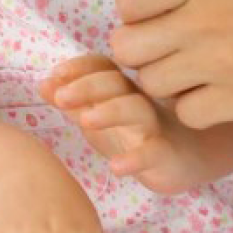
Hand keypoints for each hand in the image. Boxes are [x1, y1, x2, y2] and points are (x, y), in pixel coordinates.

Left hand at [39, 54, 204, 194]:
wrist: (189, 158)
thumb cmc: (138, 133)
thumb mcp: (103, 117)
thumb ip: (75, 103)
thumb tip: (43, 83)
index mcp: (121, 89)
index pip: (102, 65)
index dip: (80, 66)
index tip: (56, 74)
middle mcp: (138, 100)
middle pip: (115, 81)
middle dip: (87, 85)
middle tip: (61, 97)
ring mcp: (155, 125)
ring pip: (136, 109)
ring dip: (110, 111)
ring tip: (85, 122)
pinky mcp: (166, 154)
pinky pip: (154, 151)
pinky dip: (136, 158)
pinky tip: (116, 167)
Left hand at [110, 0, 232, 127]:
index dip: (136, 7)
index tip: (155, 10)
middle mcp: (203, 16)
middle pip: (128, 47)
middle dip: (144, 48)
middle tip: (173, 44)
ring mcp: (218, 62)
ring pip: (152, 84)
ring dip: (171, 79)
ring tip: (204, 68)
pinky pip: (187, 113)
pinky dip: (199, 107)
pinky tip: (226, 91)